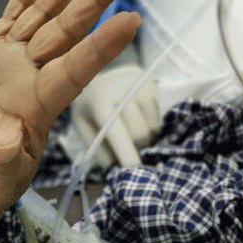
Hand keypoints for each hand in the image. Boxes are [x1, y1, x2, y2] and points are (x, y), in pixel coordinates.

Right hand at [0, 0, 140, 242]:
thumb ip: (1, 157)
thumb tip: (8, 140)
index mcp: (41, 103)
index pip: (79, 67)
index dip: (103, 44)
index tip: (130, 19)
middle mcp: (32, 76)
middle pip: (67, 30)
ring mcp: (10, 63)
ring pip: (42, 16)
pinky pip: (9, 21)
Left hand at [65, 44, 160, 167]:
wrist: (93, 71)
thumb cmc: (88, 108)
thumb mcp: (84, 128)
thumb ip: (99, 150)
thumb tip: (118, 172)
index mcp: (99, 102)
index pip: (117, 133)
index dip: (127, 155)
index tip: (135, 172)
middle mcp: (121, 90)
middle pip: (139, 133)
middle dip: (136, 148)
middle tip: (128, 151)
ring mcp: (139, 84)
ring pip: (152, 127)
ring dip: (145, 137)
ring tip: (131, 133)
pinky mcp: (151, 82)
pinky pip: (158, 116)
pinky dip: (151, 125)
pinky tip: (138, 119)